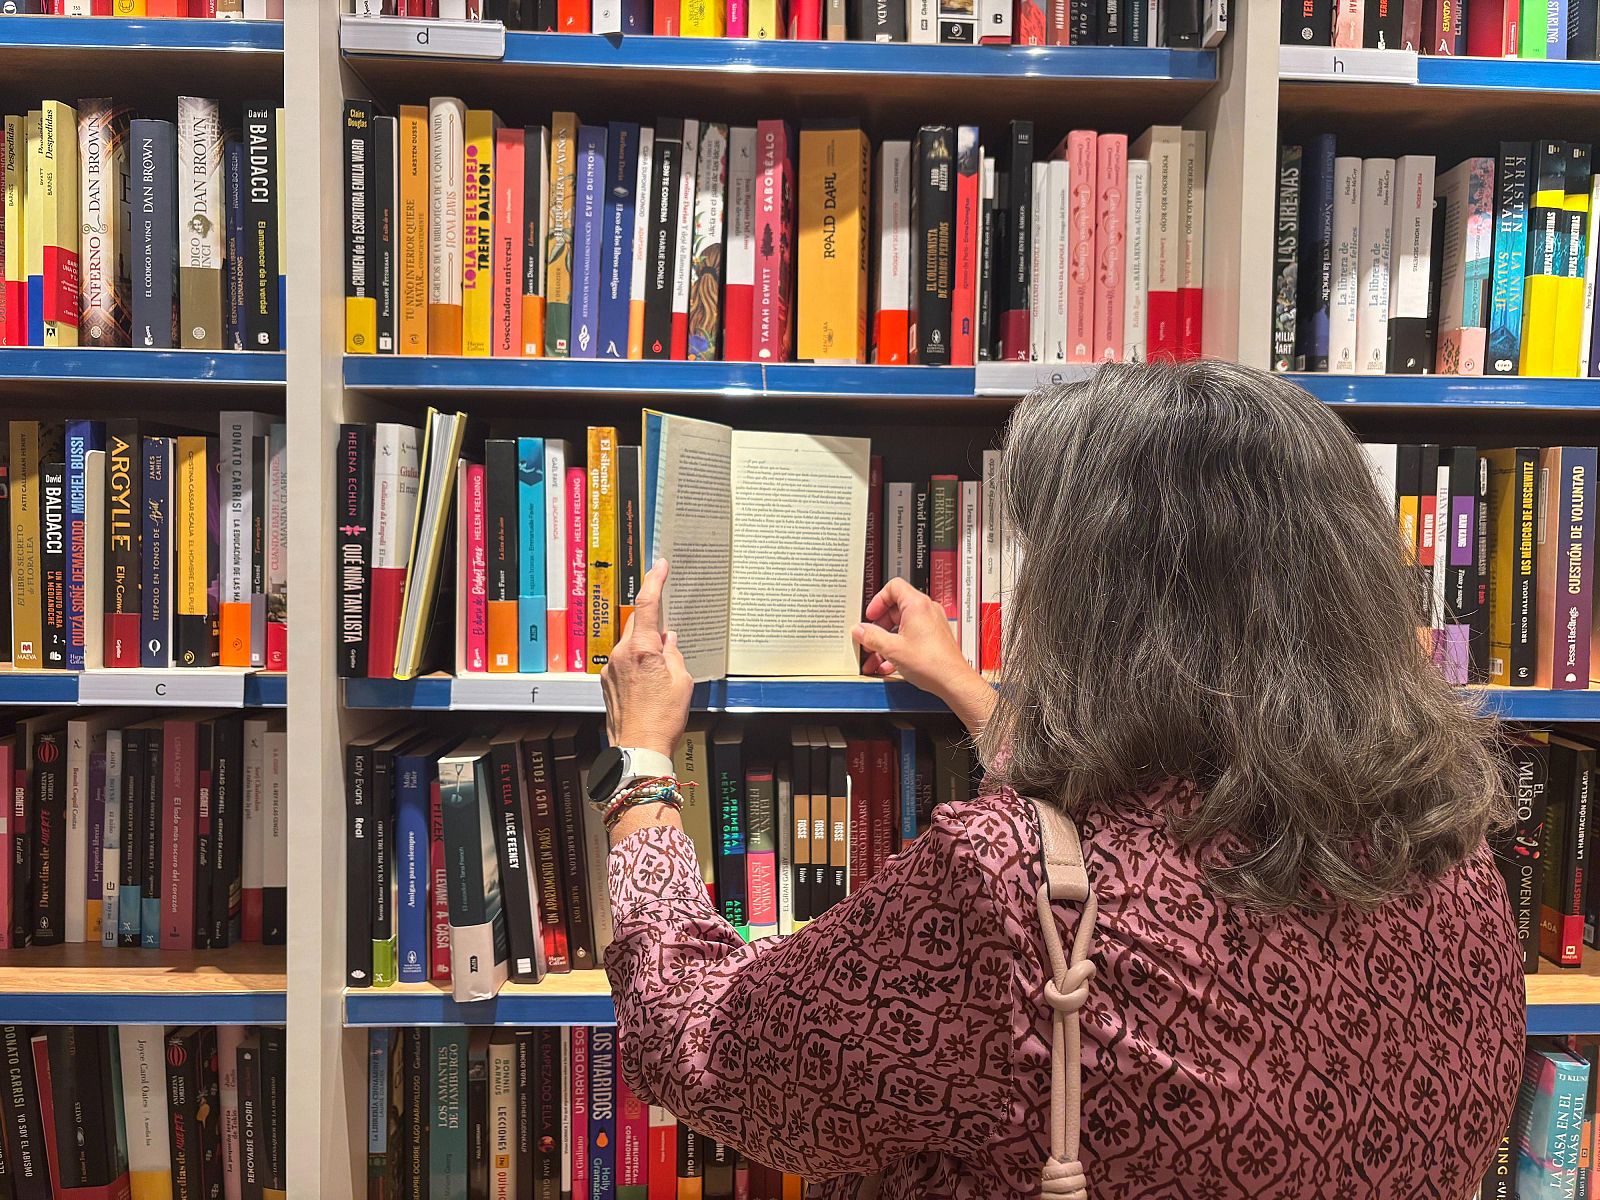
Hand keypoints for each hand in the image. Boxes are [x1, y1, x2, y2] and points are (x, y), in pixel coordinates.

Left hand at [601, 560, 693, 758]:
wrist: (638, 749)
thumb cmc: (663, 720)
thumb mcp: (682, 682)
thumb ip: (674, 654)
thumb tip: (669, 640)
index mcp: (643, 650)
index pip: (647, 604)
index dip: (655, 581)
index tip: (660, 566)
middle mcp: (622, 654)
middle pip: (637, 624)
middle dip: (653, 625)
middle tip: (669, 639)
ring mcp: (611, 668)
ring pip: (630, 644)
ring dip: (645, 649)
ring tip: (660, 675)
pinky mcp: (606, 682)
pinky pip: (623, 662)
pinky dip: (636, 664)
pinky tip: (648, 685)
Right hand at [852, 578, 995, 732]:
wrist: (952, 680)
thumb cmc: (932, 663)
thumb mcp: (892, 649)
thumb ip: (871, 637)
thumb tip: (859, 630)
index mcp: (917, 605)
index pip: (893, 587)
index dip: (877, 601)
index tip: (870, 616)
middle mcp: (926, 610)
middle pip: (895, 610)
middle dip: (878, 627)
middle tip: (868, 640)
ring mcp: (931, 624)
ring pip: (901, 627)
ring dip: (885, 641)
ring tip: (875, 657)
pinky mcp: (933, 638)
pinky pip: (910, 637)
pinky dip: (897, 647)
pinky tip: (887, 664)